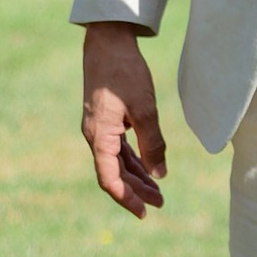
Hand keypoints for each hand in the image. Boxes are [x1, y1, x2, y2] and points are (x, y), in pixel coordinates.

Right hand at [82, 23, 166, 217]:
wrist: (108, 44)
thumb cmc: (125, 74)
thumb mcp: (145, 109)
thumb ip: (153, 143)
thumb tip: (160, 174)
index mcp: (100, 136)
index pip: (110, 179)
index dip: (127, 198)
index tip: (144, 213)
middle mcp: (95, 136)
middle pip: (115, 173)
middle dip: (136, 190)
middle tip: (160, 203)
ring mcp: (99, 128)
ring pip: (117, 161)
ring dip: (137, 176)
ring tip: (158, 190)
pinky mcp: (106, 119)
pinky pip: (118, 147)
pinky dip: (133, 159)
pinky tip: (148, 166)